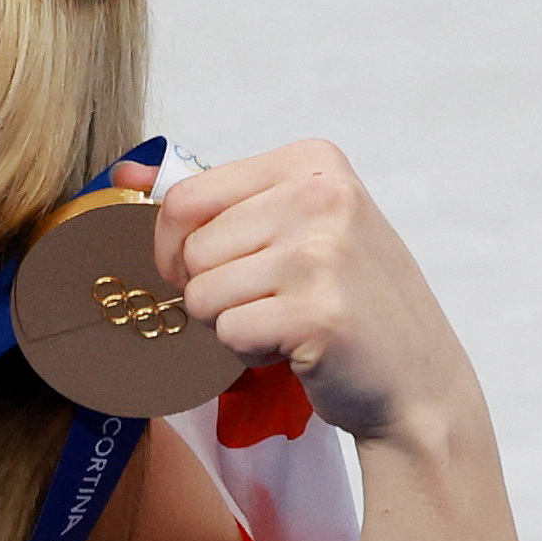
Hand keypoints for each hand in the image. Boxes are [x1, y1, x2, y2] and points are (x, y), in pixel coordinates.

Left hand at [111, 141, 476, 442]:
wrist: (417, 379)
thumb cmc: (347, 298)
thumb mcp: (294, 224)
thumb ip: (215, 198)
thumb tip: (124, 176)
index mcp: (312, 162)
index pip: (185, 197)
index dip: (177, 248)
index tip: (213, 267)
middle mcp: (322, 197)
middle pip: (190, 250)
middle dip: (210, 289)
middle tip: (267, 301)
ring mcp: (322, 254)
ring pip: (201, 294)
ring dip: (230, 323)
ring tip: (285, 321)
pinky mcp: (318, 313)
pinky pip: (228, 333)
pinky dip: (250, 352)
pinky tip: (296, 346)